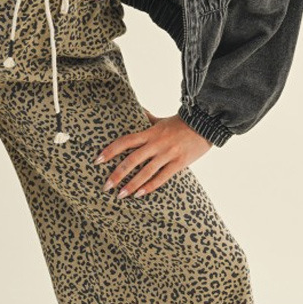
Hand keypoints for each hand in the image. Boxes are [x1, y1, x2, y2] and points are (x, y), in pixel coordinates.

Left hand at [93, 114, 212, 198]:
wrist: (205, 124)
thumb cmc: (180, 123)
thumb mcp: (161, 120)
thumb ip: (147, 117)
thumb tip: (136, 108)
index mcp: (150, 132)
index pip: (125, 141)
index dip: (110, 150)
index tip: (97, 160)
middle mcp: (156, 143)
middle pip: (132, 160)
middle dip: (117, 174)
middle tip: (105, 186)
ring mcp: (168, 154)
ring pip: (146, 172)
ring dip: (131, 185)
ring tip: (120, 195)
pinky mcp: (179, 163)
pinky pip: (162, 177)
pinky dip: (150, 187)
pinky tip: (139, 195)